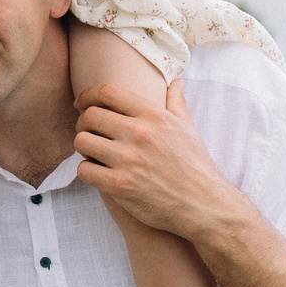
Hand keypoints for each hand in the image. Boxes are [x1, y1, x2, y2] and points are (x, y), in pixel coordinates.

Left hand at [72, 79, 238, 243]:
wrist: (203, 205)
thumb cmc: (195, 166)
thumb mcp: (188, 128)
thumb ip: (176, 102)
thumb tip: (177, 81)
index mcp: (154, 116)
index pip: (108, 92)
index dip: (88, 95)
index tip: (82, 103)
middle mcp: (140, 134)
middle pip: (90, 116)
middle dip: (83, 122)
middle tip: (89, 132)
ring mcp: (129, 160)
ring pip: (82, 141)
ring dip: (83, 146)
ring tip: (92, 152)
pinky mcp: (120, 186)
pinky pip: (84, 170)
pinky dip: (87, 171)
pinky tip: (98, 172)